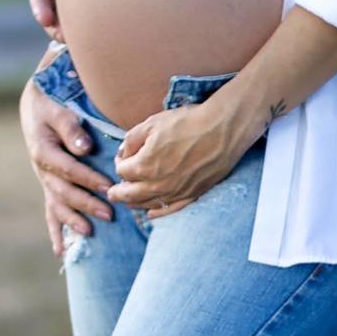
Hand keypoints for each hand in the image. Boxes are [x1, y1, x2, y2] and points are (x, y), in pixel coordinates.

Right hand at [19, 73, 113, 254]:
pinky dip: (55, 231)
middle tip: (108, 213)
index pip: (68, 169)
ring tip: (89, 232)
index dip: (88, 179)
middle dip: (85, 203)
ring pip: (56, 204)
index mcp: (44, 151)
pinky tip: (61, 251)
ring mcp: (44, 180)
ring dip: (72, 219)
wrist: (36, 107)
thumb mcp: (59, 110)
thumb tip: (84, 148)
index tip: (109, 186)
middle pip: (63, 191)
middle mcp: (42, 170)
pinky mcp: (48, 185)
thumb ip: (71, 128)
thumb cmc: (51, 106)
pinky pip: (50, 211)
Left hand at [110, 88, 256, 217]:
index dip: (120, 163)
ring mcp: (176, 192)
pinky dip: (157, 213)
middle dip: (118, 192)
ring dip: (134, 203)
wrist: (223, 128)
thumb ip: (132, 139)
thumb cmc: (189, 122)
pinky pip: (170, 211)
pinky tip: (151, 213)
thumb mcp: (153, 122)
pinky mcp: (193, 194)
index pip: (122, 172)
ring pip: (147, 205)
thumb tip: (124, 152)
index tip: (124, 158)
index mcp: (144, 165)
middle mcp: (158, 184)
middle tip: (112, 192)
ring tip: (128, 201)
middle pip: (129, 195)